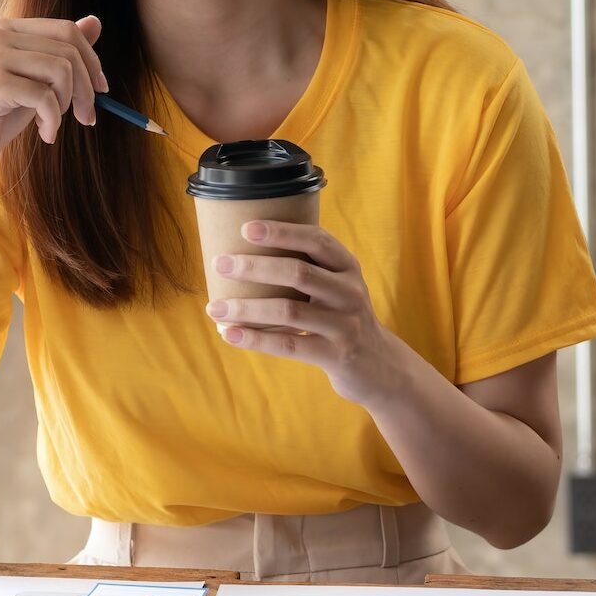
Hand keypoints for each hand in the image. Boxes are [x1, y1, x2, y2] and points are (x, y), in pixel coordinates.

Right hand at [0, 15, 107, 189]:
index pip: (66, 30)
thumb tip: (96, 21)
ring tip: (52, 123)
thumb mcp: (39, 80)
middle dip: (86, 88)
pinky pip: (46, 97)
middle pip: (68, 50)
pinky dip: (53, 121)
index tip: (101, 89)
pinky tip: (45, 134)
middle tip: (87, 117)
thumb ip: (63, 51)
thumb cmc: (2, 115)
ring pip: (61, 71)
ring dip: (66, 105)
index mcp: (8, 28)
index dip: (92, 61)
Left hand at [205, 220, 391, 404]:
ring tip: (214, 308)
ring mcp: (345, 325)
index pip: (317, 240)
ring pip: (289, 311)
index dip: (282, 232)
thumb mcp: (336, 287)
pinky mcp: (336, 356)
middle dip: (255, 266)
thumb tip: (244, 253)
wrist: (380, 367)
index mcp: (348, 267)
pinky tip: (230, 334)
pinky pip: (289, 345)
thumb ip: (307, 270)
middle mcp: (349, 292)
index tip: (247, 228)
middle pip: (298, 272)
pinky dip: (256, 339)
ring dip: (247, 308)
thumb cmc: (342, 318)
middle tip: (220, 264)